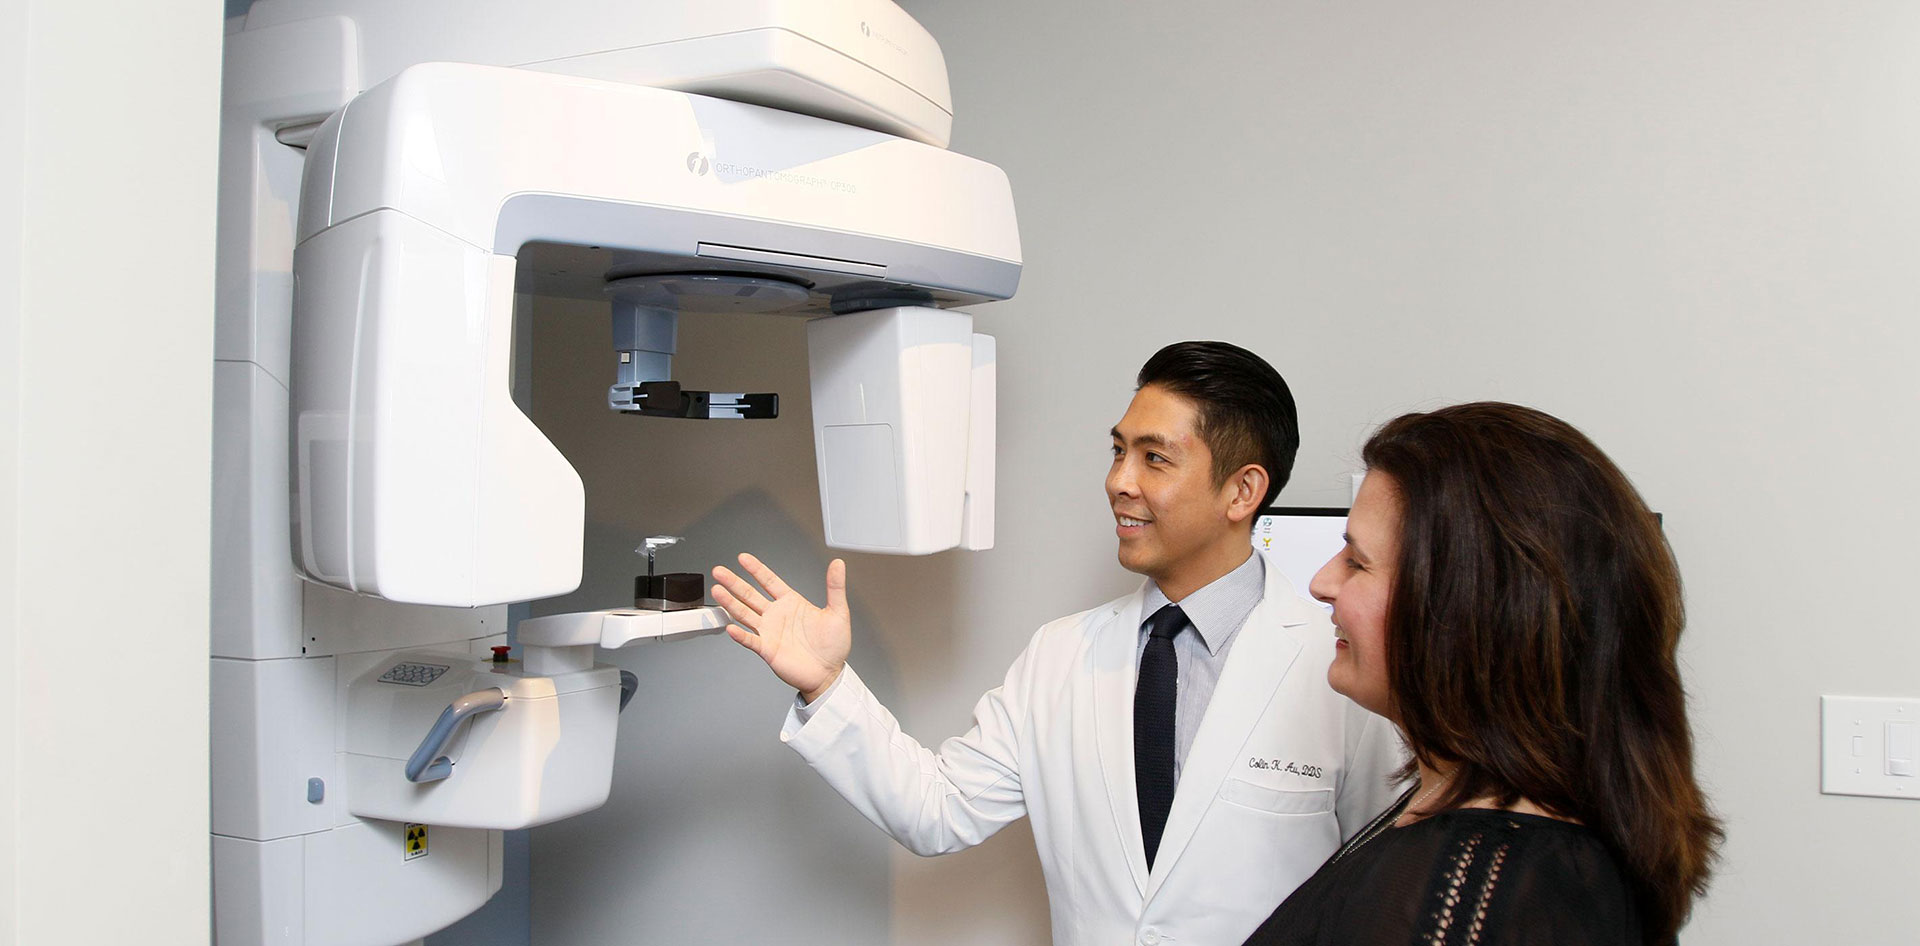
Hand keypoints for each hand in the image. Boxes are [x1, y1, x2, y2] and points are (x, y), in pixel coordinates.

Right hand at [712, 553, 850, 702]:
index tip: (743, 558)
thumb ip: (835, 587)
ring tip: (717, 591)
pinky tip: (730, 627)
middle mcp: (776, 615)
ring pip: (745, 614)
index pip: (769, 581)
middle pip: (750, 595)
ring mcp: (769, 632)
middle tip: (719, 572)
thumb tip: (838, 564)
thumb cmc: (833, 646)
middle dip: (734, 583)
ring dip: (730, 603)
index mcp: (791, 603)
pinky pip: (750, 640)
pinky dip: (740, 635)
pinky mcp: (767, 650)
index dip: (756, 569)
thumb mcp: (838, 612)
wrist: (829, 673)